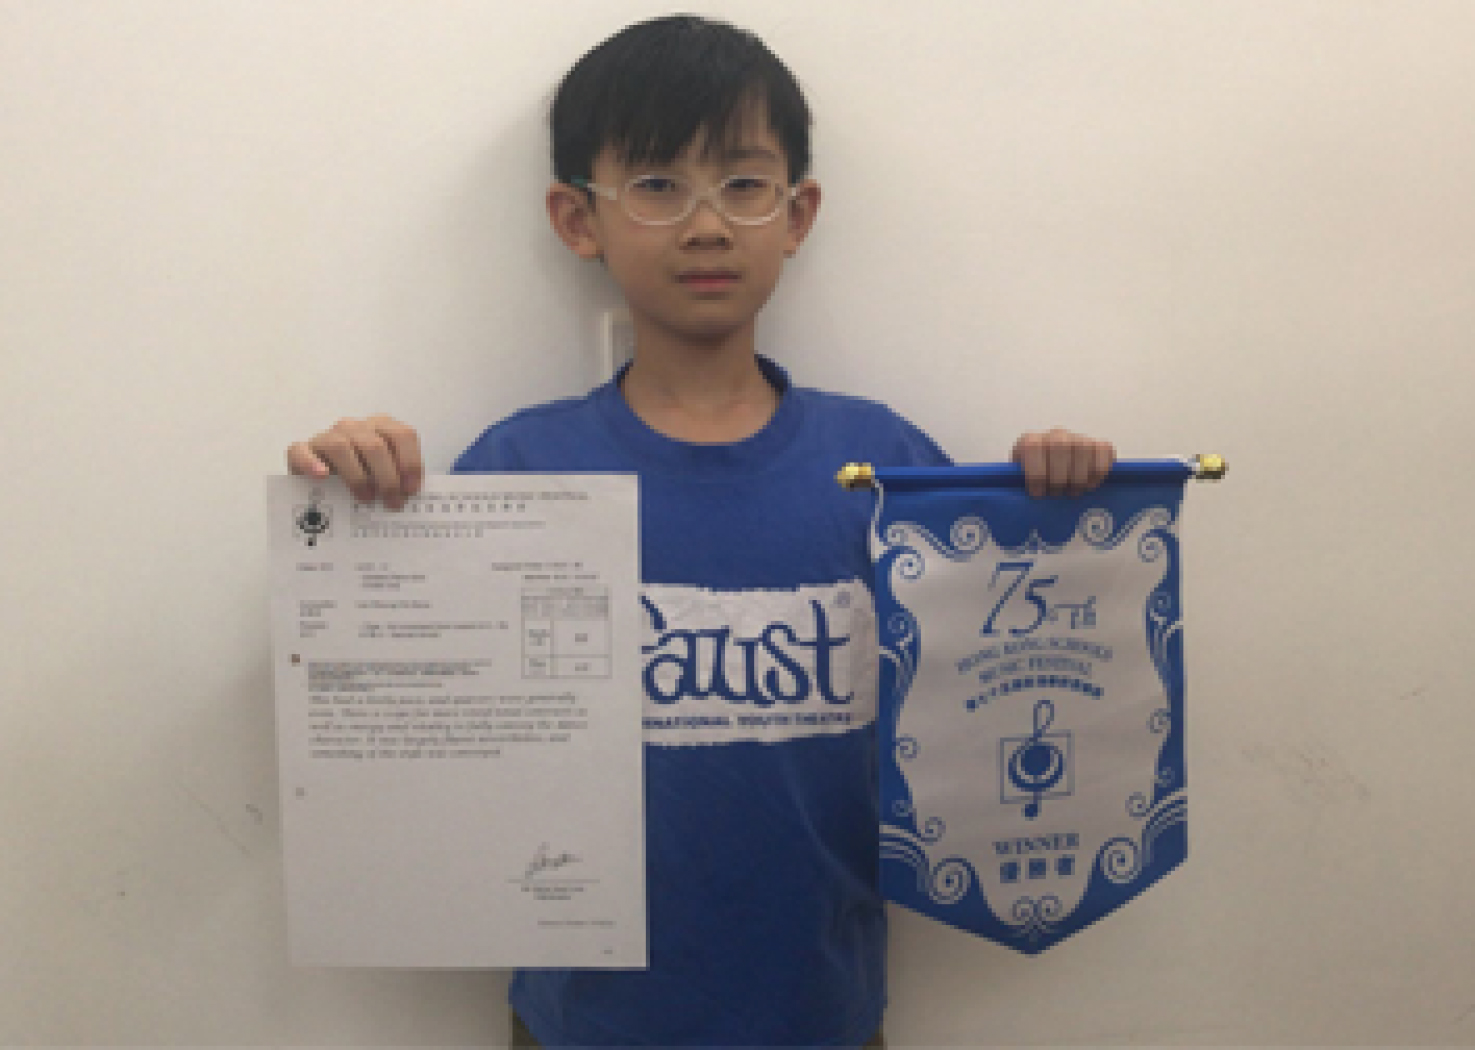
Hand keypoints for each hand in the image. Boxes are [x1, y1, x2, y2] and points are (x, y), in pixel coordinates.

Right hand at [286, 415, 422, 509]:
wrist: (320, 480)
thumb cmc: (362, 477)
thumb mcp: (385, 474)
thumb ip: (399, 477)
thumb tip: (408, 495)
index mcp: (381, 427)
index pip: (402, 435)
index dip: (410, 462)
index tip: (411, 489)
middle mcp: (355, 426)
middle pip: (375, 445)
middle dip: (387, 478)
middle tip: (392, 502)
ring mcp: (327, 436)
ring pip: (341, 446)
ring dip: (357, 476)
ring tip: (366, 498)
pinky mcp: (301, 450)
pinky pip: (301, 451)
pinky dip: (311, 463)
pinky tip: (322, 476)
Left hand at [1011, 428, 1114, 498]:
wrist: (1053, 473)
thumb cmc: (1035, 483)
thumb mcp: (1021, 482)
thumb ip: (1019, 483)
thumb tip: (1025, 493)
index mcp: (1031, 441)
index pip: (1033, 447)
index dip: (1036, 472)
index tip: (1038, 493)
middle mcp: (1056, 434)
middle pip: (1059, 446)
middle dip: (1058, 477)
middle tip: (1057, 493)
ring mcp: (1079, 438)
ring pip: (1083, 448)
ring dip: (1078, 476)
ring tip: (1072, 491)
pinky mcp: (1099, 446)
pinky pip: (1104, 452)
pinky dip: (1099, 471)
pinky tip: (1089, 485)